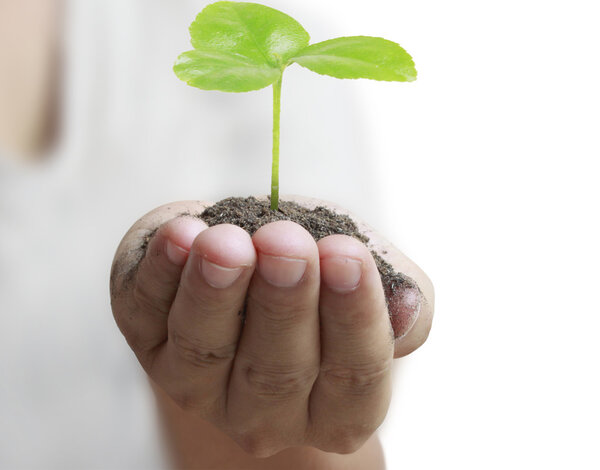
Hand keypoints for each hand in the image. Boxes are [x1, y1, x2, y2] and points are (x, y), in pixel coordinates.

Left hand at [110, 199, 432, 458]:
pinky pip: (148, 314)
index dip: (353, 317)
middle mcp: (267, 413)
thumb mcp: (372, 284)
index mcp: (336, 407)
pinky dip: (160, 273)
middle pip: (277, 371)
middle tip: (286, 243)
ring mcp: (201, 388)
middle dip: (282, 302)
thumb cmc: (326, 281)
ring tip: (226, 242)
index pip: (355, 375)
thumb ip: (403, 300)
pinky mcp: (150, 344)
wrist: (263, 271)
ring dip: (215, 293)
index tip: (347, 254)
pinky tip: (181, 234)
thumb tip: (404, 305)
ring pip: (204, 353)